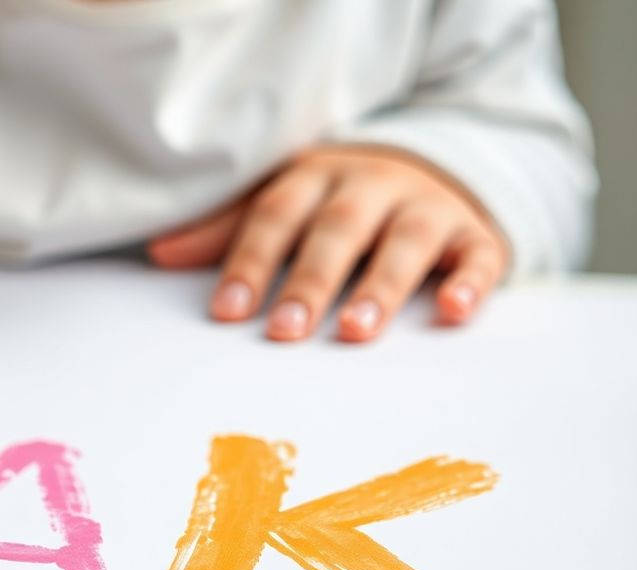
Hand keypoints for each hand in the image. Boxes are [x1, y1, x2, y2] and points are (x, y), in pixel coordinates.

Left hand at [148, 145, 508, 341]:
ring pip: (406, 241)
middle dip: (310, 281)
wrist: (431, 170)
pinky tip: (451, 311)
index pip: (275, 215)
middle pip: (338, 230)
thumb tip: (159, 252)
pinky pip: (477, 256)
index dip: (249, 262)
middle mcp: (372, 185)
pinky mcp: (474, 235)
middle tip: (284, 332)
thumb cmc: (337, 204)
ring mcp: (428, 207)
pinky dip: (469, 282)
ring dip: (381, 285)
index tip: (226, 312)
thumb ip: (227, 231)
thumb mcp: (284, 205)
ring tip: (357, 331)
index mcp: (316, 178)